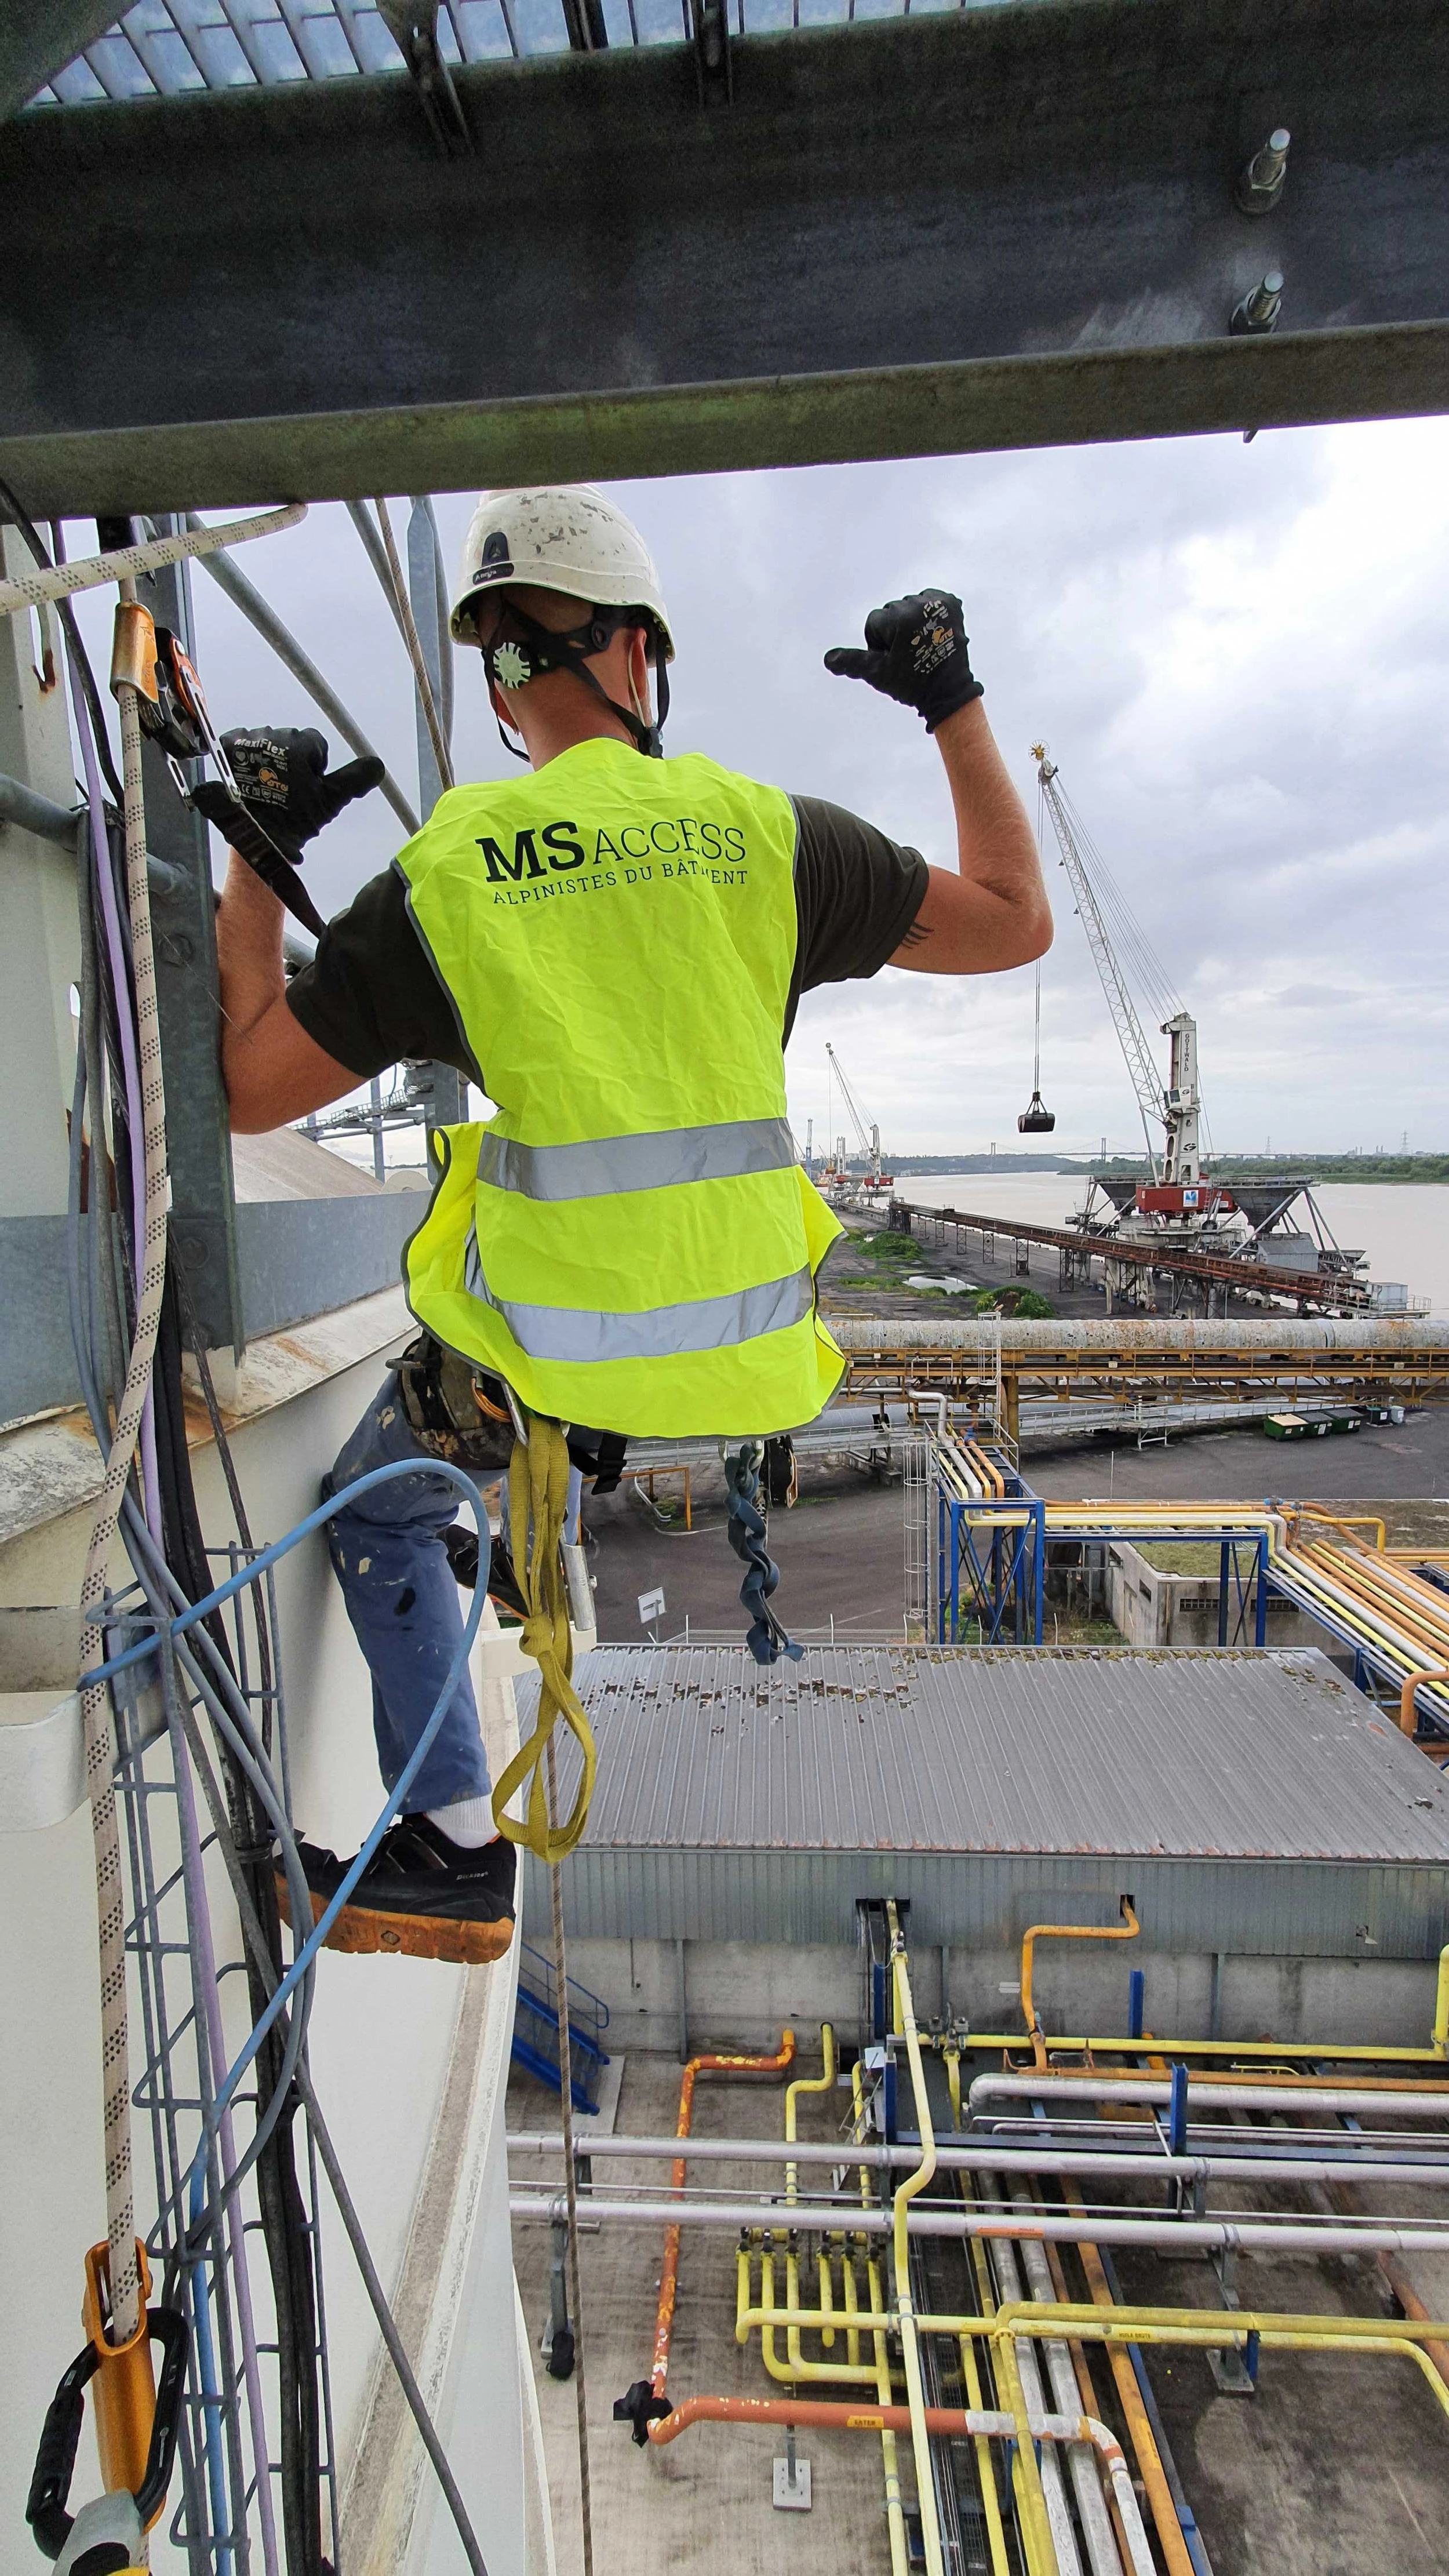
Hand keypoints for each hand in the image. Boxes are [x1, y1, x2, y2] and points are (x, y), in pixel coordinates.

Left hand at [193, 727, 383, 868]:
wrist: (247, 832)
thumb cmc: (290, 819)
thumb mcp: (327, 803)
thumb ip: (353, 780)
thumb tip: (378, 765)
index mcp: (300, 743)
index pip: (316, 742)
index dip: (314, 766)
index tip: (306, 787)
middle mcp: (274, 734)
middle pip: (291, 740)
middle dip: (291, 761)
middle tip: (287, 791)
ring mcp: (248, 737)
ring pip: (268, 742)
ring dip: (269, 759)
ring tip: (265, 787)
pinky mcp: (227, 745)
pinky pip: (243, 741)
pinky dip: (247, 757)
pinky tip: (248, 778)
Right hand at [824, 592, 982, 732]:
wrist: (949, 693)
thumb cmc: (912, 685)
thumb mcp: (877, 673)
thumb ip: (852, 661)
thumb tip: (828, 659)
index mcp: (903, 618)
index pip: (874, 622)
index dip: (880, 645)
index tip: (897, 660)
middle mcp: (923, 605)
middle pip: (890, 612)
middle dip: (894, 633)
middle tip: (910, 655)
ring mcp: (940, 603)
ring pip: (907, 607)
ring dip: (909, 624)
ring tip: (922, 646)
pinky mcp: (951, 604)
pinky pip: (926, 602)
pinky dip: (925, 616)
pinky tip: (931, 634)